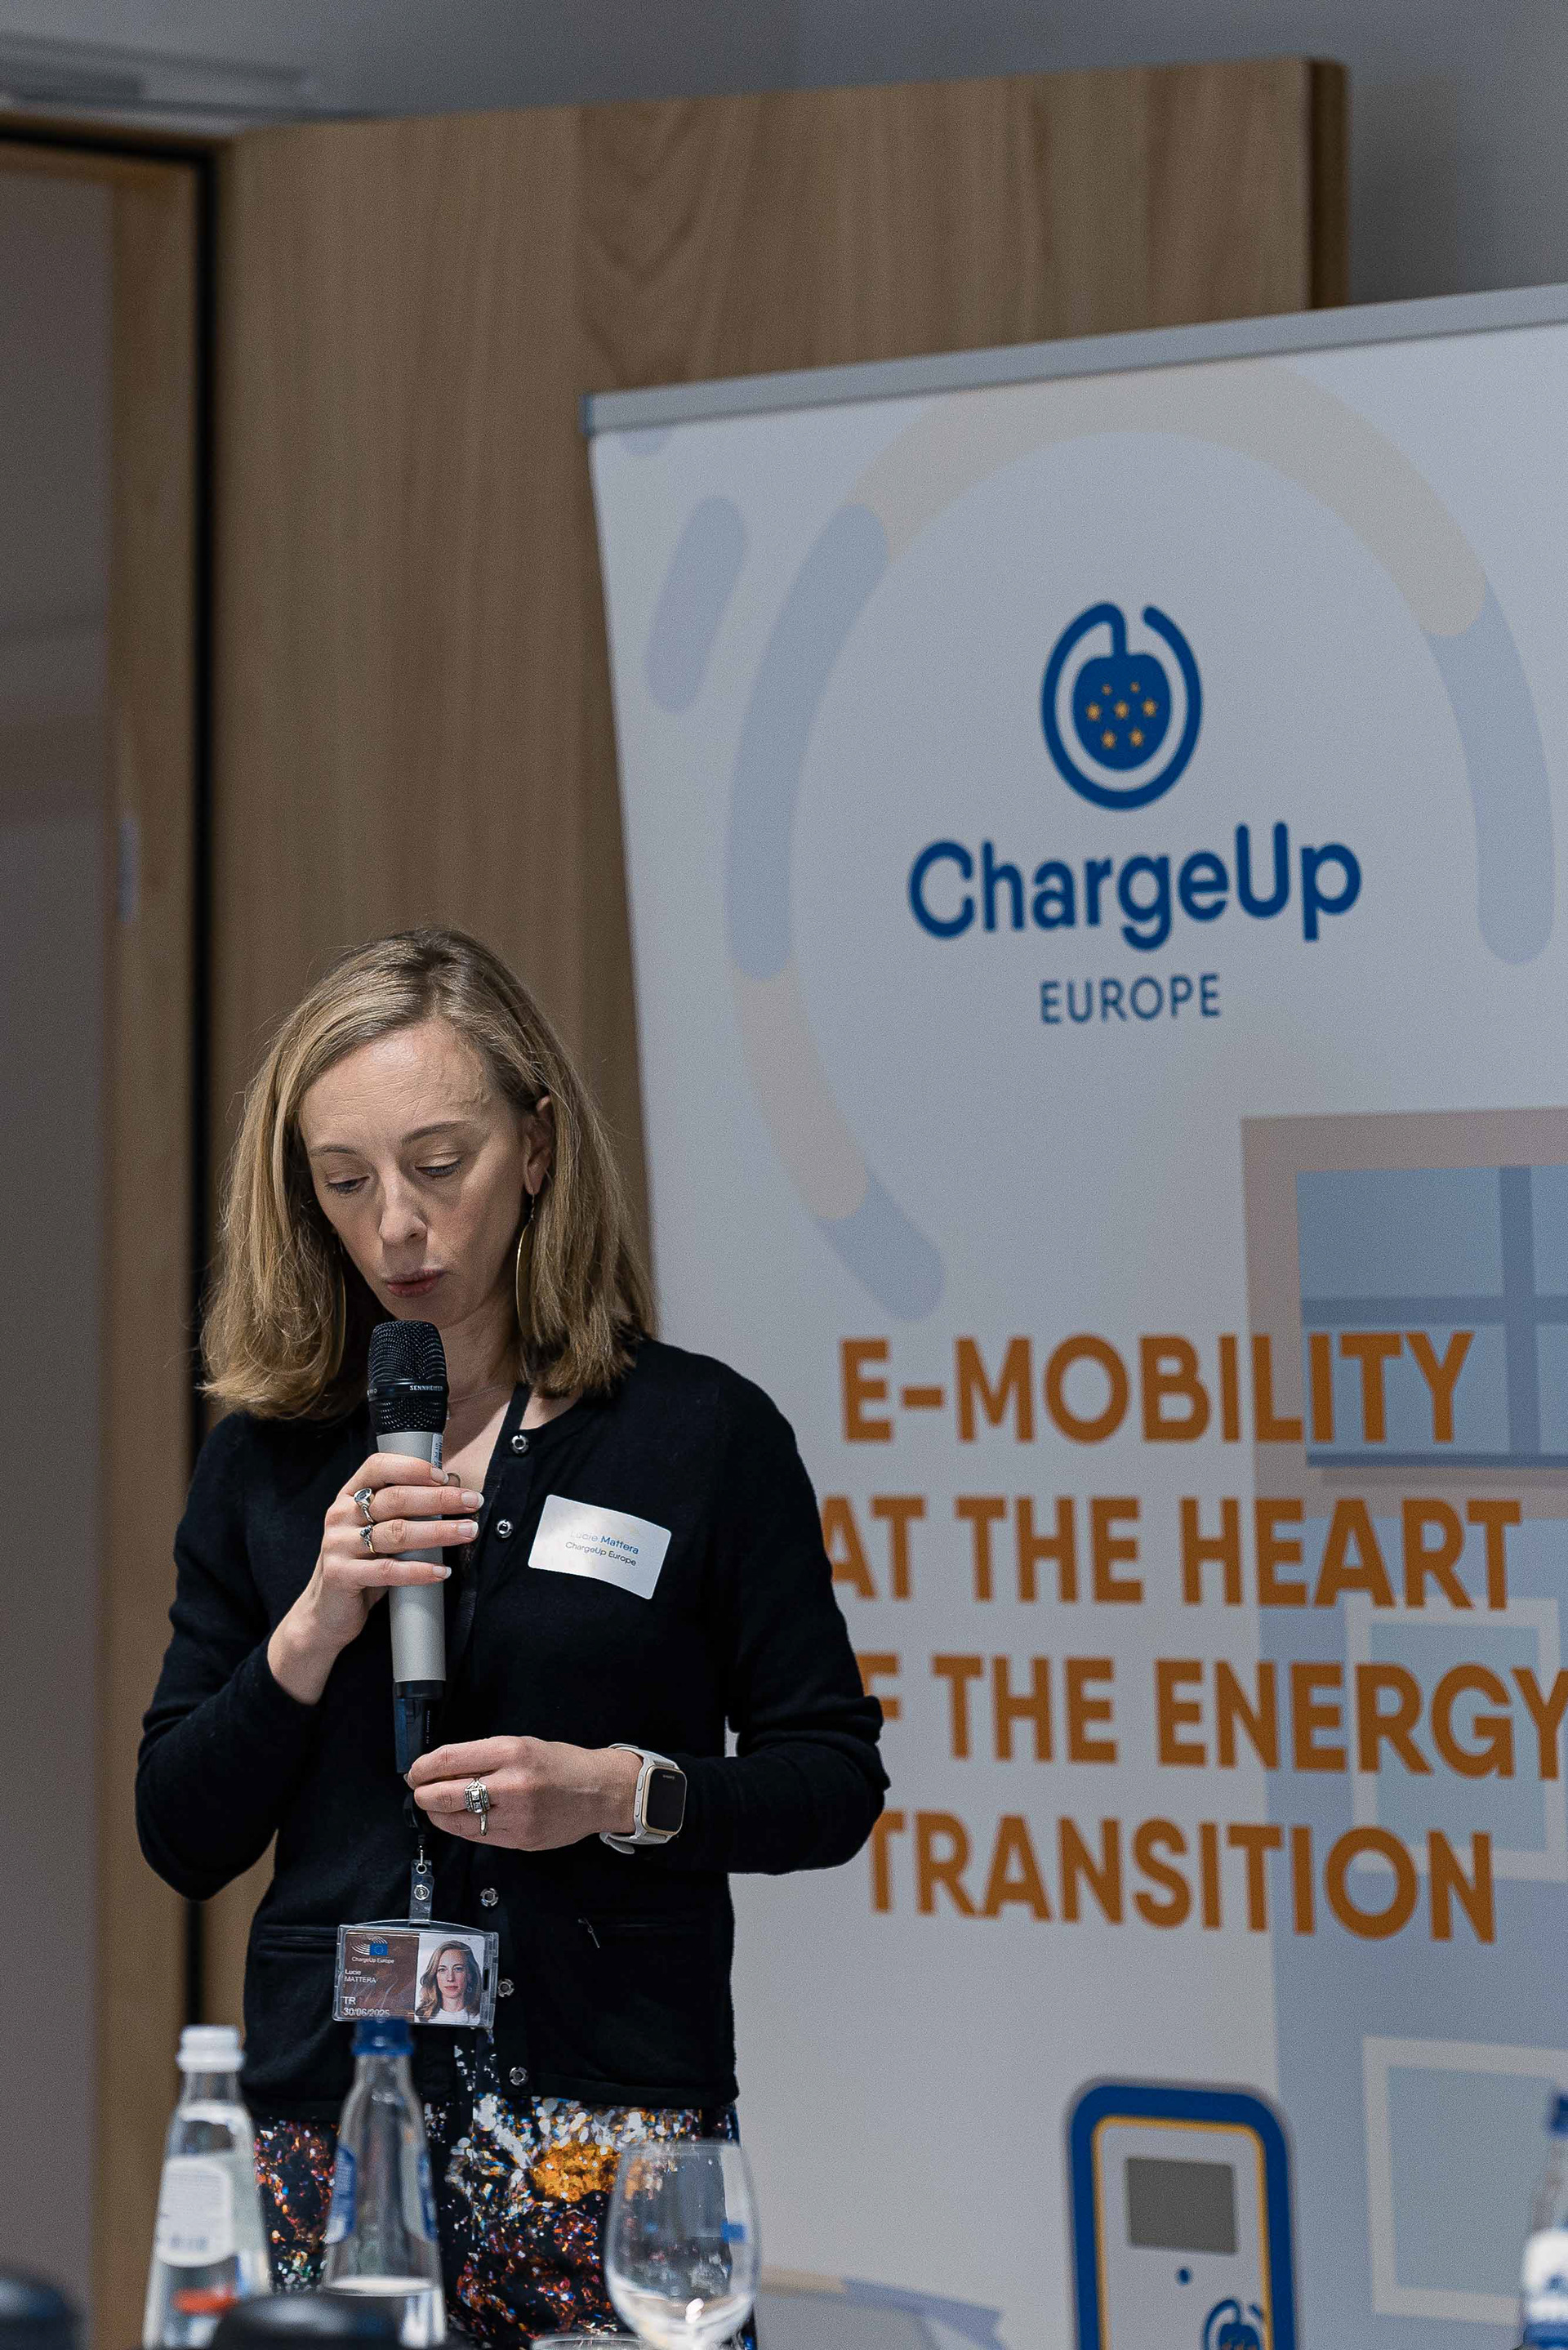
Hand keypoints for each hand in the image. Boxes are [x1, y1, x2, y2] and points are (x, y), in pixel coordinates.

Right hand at [267, 1453, 485, 1704]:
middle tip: (474, 1502)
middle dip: (440, 1499)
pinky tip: (442, 1572)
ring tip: (468, 1532)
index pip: (379, 1467)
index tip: (446, 1476)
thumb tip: (454, 1491)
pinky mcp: (341, 1575)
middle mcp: (340, 1515)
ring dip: (439, 1531)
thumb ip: (403, 1512)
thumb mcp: (376, 1532)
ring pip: (397, 1533)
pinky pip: (388, 1571)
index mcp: (349, 1496)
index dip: (413, 1467)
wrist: (326, 1612)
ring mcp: (338, 1545)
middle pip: (396, 1499)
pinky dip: (419, 1571)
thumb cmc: (362, 1565)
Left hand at [407, 1737, 640, 1849]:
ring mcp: (516, 1816)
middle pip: (446, 1794)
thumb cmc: (560, 1764)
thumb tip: (443, 1768)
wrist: (599, 1791)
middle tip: (419, 1792)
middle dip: (424, 1795)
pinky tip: (460, 1819)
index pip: (450, 1759)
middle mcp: (511, 1784)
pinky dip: (462, 1827)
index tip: (415, 1771)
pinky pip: (478, 1836)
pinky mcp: (519, 1840)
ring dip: (438, 1815)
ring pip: (458, 1821)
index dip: (423, 1767)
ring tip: (435, 1808)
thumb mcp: (522, 1745)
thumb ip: (484, 1757)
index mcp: (511, 1751)